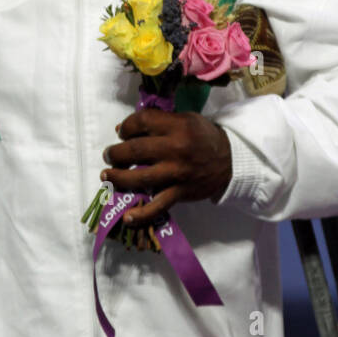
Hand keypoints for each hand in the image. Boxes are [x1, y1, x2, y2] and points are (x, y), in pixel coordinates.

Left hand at [99, 110, 232, 225]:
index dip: (125, 127)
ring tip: (107, 175)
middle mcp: (176, 148)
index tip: (121, 133)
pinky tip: (128, 217)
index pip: (141, 122)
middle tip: (109, 155)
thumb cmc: (202, 137)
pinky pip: (158, 206)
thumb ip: (157, 122)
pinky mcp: (181, 192)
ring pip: (140, 177)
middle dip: (115, 153)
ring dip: (118, 178)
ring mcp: (177, 173)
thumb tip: (122, 131)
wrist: (230, 160)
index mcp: (177, 126)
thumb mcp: (185, 120)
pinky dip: (142, 214)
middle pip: (135, 150)